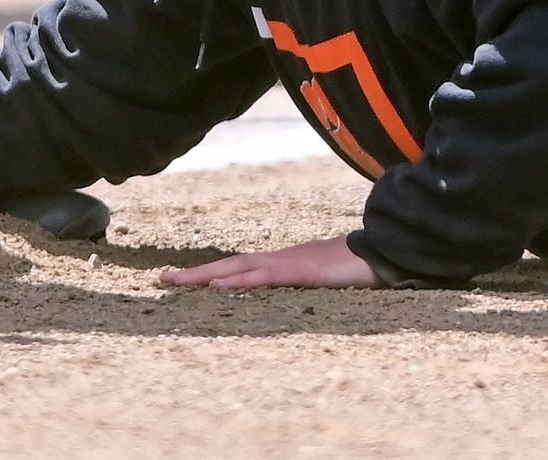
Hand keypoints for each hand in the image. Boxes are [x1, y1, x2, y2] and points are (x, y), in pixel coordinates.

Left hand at [160, 235, 376, 290]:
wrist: (385, 251)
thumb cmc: (357, 268)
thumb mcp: (324, 282)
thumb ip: (305, 285)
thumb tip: (292, 295)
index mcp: (283, 264)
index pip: (239, 268)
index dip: (211, 273)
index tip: (183, 280)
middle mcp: (279, 260)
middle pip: (229, 266)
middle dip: (195, 274)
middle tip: (162, 280)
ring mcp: (289, 263)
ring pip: (238, 269)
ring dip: (205, 276)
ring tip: (176, 282)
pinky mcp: (301, 271)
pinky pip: (263, 278)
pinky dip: (238, 282)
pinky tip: (218, 286)